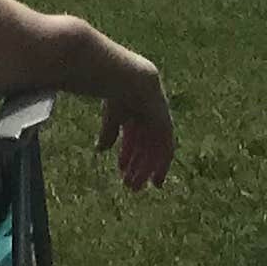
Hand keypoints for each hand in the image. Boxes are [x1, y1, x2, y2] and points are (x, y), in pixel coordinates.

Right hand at [99, 63, 174, 191]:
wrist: (129, 79)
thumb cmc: (115, 92)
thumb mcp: (112, 117)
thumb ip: (108, 133)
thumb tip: (100, 150)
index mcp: (131, 113)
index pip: (131, 139)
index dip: (127, 155)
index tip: (121, 171)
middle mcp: (146, 118)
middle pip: (143, 148)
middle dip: (136, 167)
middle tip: (129, 186)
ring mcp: (158, 121)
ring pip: (153, 152)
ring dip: (145, 170)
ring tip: (135, 186)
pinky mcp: (166, 124)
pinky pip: (166, 150)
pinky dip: (161, 165)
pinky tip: (154, 178)